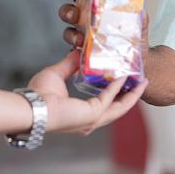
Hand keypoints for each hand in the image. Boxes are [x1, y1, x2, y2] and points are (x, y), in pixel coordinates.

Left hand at [27, 51, 147, 134]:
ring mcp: (92, 121)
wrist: (32, 106)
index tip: (126, 81)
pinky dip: (116, 88)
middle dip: (131, 96)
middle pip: (118, 109)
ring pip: (119, 108)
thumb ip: (69, 65)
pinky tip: (122, 77)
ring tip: (141, 82)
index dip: (117, 94)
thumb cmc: (39, 95)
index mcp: (81, 114)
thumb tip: (76, 52)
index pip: (105, 106)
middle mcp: (89, 122)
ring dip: (131, 95)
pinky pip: (109, 100)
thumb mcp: (57, 74)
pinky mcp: (92, 115)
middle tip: (142, 82)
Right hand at [57, 0, 148, 51]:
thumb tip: (141, 12)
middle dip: (68, 11)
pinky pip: (73, 53)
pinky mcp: (82, 55)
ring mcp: (83, 38)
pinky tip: (80, 54)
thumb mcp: (139, 28)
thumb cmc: (133, 43)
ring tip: (80, 39)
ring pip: (68, 33)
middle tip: (74, 14)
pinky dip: (74, 53)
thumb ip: (139, 20)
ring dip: (71, 34)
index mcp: (97, 11)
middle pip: (69, 12)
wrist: (135, 65)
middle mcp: (87, 23)